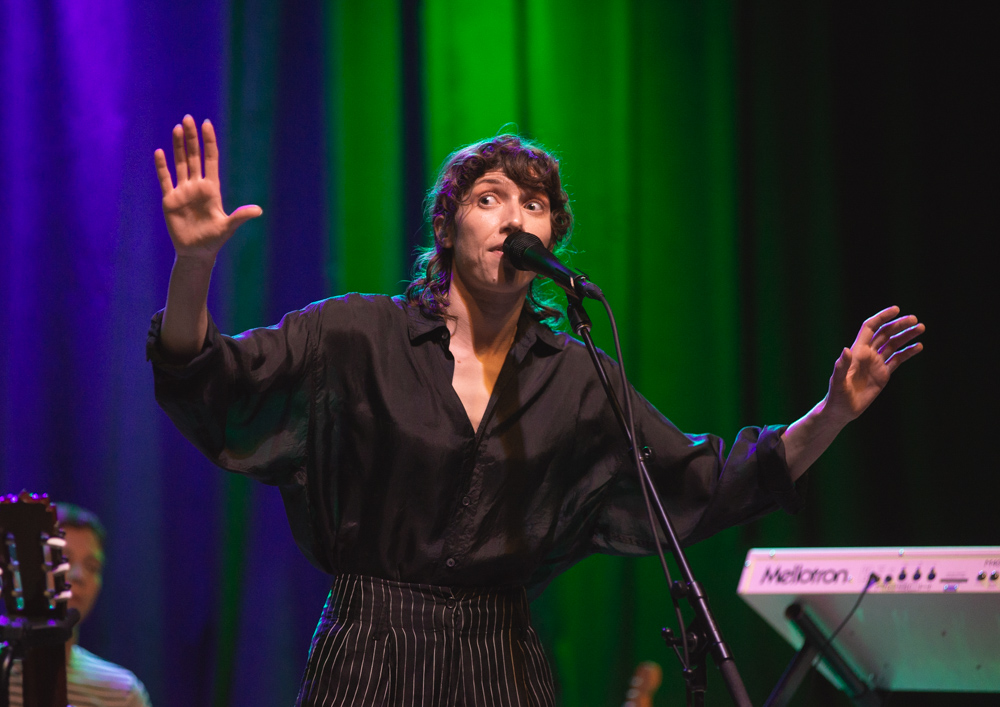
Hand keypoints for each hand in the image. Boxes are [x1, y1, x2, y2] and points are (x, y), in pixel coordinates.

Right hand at [154, 115, 260, 261]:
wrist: (196, 253)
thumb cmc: (214, 240)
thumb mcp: (228, 227)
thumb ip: (240, 216)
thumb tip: (259, 210)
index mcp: (212, 189)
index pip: (210, 159)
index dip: (209, 142)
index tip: (206, 124)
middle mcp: (197, 186)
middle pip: (194, 157)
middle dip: (191, 138)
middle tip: (188, 118)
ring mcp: (183, 192)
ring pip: (180, 164)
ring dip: (178, 147)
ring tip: (177, 128)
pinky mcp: (170, 200)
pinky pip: (165, 180)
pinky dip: (162, 167)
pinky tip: (160, 152)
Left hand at [825, 306, 923, 423]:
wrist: (842, 410)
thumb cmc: (837, 396)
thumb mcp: (838, 381)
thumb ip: (842, 366)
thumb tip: (846, 349)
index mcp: (857, 351)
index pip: (871, 328)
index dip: (882, 317)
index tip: (897, 309)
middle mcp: (868, 354)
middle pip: (885, 333)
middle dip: (899, 325)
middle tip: (915, 320)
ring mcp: (876, 363)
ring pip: (893, 344)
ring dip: (906, 336)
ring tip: (921, 328)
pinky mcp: (883, 374)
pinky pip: (897, 360)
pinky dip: (908, 352)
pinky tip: (918, 347)